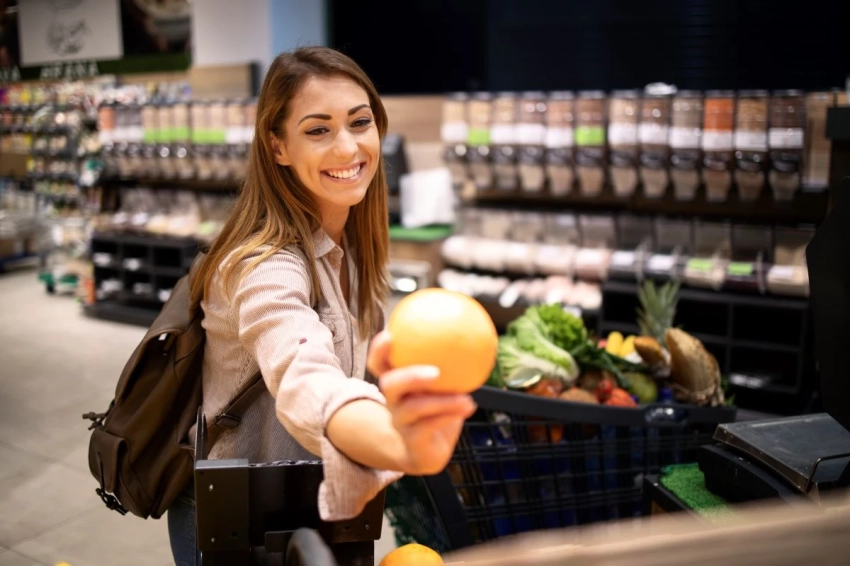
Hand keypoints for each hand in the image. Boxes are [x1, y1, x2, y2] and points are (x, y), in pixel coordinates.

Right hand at [367, 330, 476, 475]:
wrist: (429, 450)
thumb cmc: (438, 409)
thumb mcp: (445, 383)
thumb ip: (452, 362)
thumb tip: (476, 330)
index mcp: (396, 382)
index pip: (379, 363)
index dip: (379, 349)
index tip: (391, 334)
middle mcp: (392, 400)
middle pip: (389, 384)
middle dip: (410, 376)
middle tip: (436, 372)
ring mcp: (400, 422)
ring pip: (413, 408)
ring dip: (442, 401)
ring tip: (464, 396)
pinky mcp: (412, 442)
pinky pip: (429, 428)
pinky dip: (450, 415)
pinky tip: (469, 406)